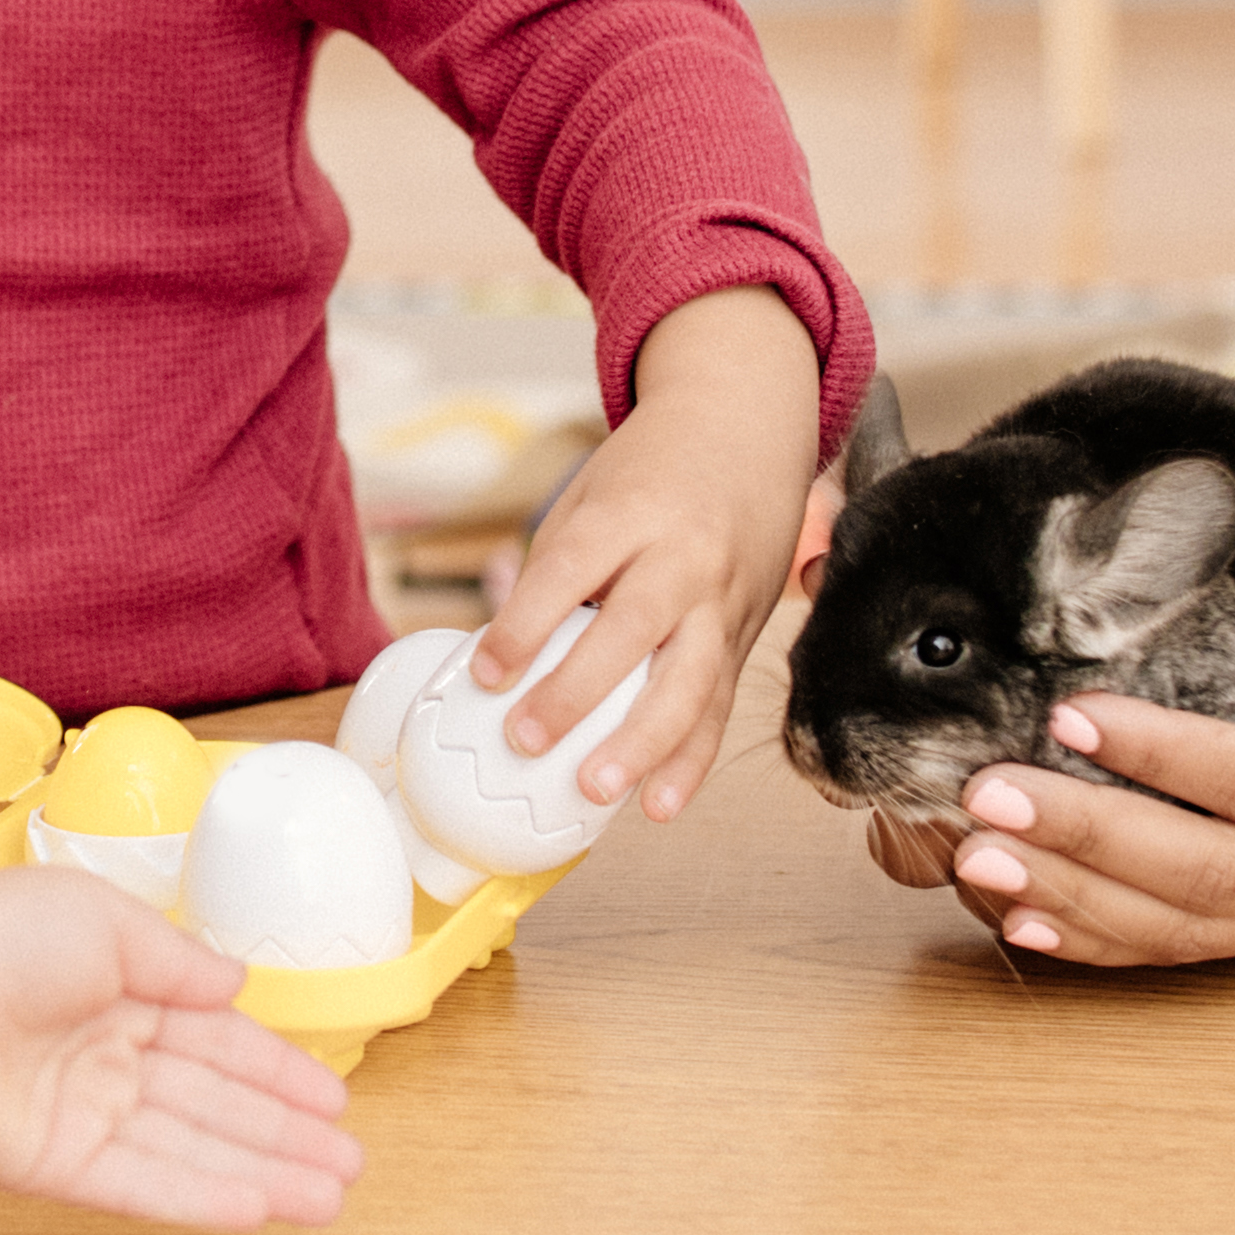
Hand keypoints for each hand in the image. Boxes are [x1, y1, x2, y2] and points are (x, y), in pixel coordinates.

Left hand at [0, 875, 364, 1227]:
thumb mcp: (109, 923)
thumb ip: (179, 964)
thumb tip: (235, 984)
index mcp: (113, 991)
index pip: (214, 1040)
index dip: (276, 1070)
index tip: (331, 1099)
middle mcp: (100, 1058)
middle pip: (212, 1105)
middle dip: (283, 1136)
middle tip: (348, 1164)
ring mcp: (78, 1115)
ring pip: (189, 1150)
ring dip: (261, 1174)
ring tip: (329, 1198)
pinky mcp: (51, 1165)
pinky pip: (141, 1185)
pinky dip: (200, 1196)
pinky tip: (256, 1208)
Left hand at [471, 289, 824, 812]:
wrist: (747, 429)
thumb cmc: (652, 471)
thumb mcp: (591, 496)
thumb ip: (554, 572)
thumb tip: (501, 660)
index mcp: (633, 511)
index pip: (572, 570)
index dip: (525, 624)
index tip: (486, 674)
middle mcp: (685, 556)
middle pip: (633, 629)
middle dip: (578, 691)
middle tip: (526, 740)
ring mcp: (723, 600)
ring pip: (690, 680)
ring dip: (643, 744)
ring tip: (597, 791)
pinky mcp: (744, 636)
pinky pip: (720, 706)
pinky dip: (691, 761)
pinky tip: (658, 805)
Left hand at [937, 522, 1234, 966]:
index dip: (1170, 757)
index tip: (1074, 712)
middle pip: (1212, 873)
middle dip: (1090, 837)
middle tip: (987, 792)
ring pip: (1188, 927)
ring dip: (1075, 898)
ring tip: (975, 856)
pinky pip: (1187, 951)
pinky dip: (1099, 941)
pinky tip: (1019, 916)